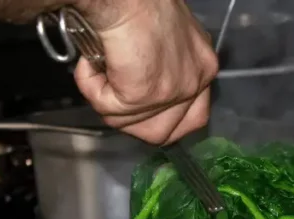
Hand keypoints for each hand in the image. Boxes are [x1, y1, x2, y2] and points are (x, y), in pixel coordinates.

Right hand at [74, 0, 217, 144]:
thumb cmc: (136, 1)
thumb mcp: (164, 32)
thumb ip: (162, 60)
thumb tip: (138, 80)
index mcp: (203, 65)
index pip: (194, 115)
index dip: (162, 118)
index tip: (140, 110)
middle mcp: (197, 80)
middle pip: (166, 131)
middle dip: (133, 121)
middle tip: (112, 98)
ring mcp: (173, 90)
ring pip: (134, 125)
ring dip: (108, 104)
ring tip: (98, 72)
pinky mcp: (144, 95)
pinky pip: (109, 110)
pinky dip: (92, 89)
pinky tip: (90, 65)